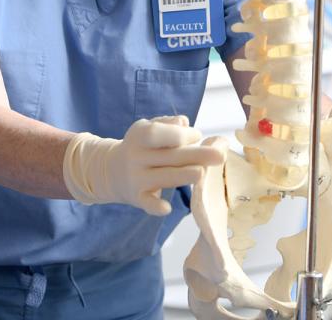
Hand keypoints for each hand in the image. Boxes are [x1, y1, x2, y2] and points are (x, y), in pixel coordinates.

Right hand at [63, 116, 224, 215]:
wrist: (111, 170)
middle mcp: (136, 156)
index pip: (160, 133)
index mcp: (140, 135)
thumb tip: (184, 122)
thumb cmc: (142, 146)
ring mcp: (136, 178)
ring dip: (182, 176)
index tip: (198, 135)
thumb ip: (167, 125)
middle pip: (169, 156)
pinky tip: (167, 208)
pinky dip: (155, 207)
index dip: (181, 134)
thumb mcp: (149, 128)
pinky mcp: (137, 198)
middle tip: (220, 154)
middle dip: (196, 155)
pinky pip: (147, 203)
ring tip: (201, 173)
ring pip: (163, 177)